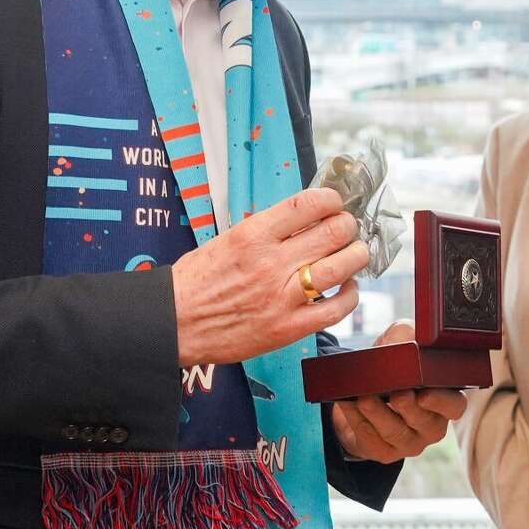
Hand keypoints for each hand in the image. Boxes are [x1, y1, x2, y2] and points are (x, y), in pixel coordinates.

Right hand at [171, 187, 368, 365]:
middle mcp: (271, 263)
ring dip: (356, 255)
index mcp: (253, 235)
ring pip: (342, 267)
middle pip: (333, 233)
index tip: (334, 203)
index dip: (331, 200)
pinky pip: (335, 309)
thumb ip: (266, 230)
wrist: (172, 324)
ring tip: (355, 253)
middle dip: (347, 226)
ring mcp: (282, 297)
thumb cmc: (196, 281)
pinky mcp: (288, 328)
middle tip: (346, 228)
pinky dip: (349, 295)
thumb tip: (304, 218)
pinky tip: (347, 288)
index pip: (308, 204)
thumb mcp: (227, 240)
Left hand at [330, 320, 468, 461]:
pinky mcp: (386, 452)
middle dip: (407, 407)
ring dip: (378, 414)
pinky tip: (350, 405)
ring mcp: (411, 442)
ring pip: (396, 433)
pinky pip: (374, 441)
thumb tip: (399, 343)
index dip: (442, 401)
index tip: (424, 393)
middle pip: (423, 421)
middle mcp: (432, 424)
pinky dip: (359, 422)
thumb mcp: (400, 341)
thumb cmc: (393, 366)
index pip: (455, 406)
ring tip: (364, 398)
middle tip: (395, 393)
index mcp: (445, 399)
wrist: (365, 391)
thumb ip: (405, 335)